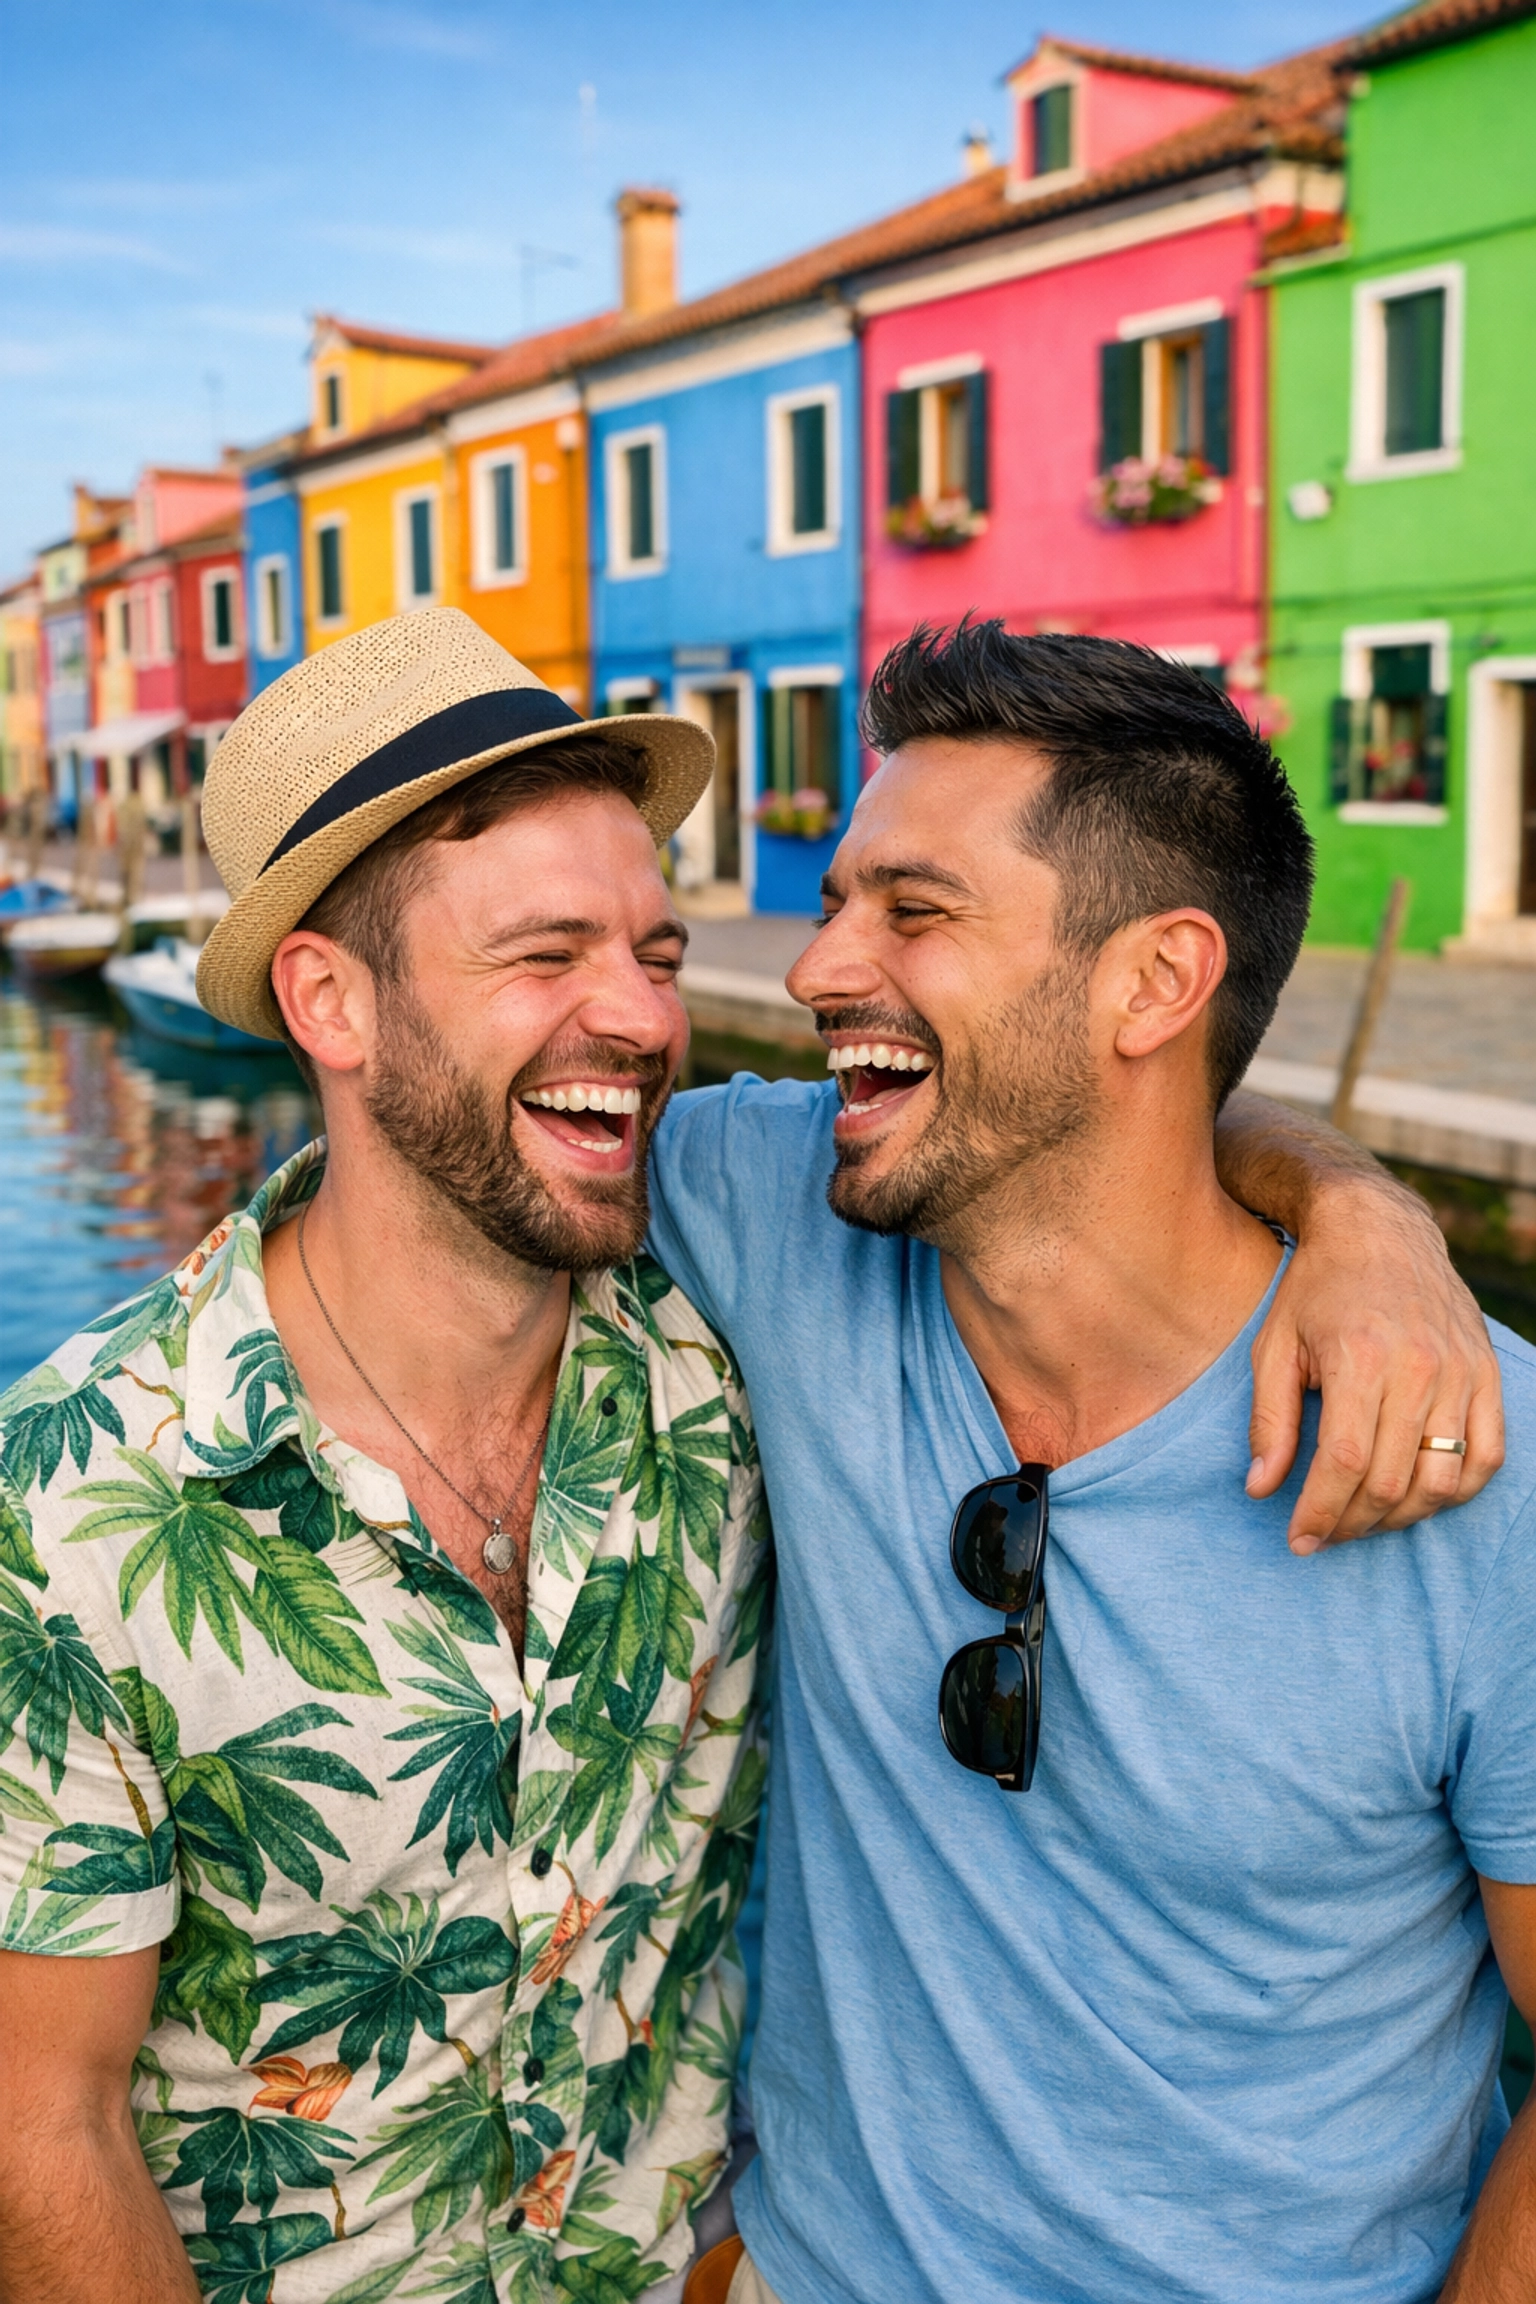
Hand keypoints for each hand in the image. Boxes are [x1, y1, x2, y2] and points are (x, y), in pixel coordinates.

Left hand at [1246, 1175, 1503, 1551]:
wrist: (1378, 1230)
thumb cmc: (1316, 1290)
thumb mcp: (1273, 1346)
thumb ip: (1269, 1422)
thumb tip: (1261, 1490)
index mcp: (1359, 1358)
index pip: (1346, 1463)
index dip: (1321, 1512)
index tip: (1299, 1540)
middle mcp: (1418, 1367)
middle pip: (1393, 1480)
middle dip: (1353, 1522)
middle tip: (1324, 1534)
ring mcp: (1460, 1371)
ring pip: (1442, 1479)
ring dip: (1401, 1517)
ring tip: (1364, 1518)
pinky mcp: (1486, 1374)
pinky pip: (1488, 1455)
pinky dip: (1456, 1490)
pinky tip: (1418, 1496)